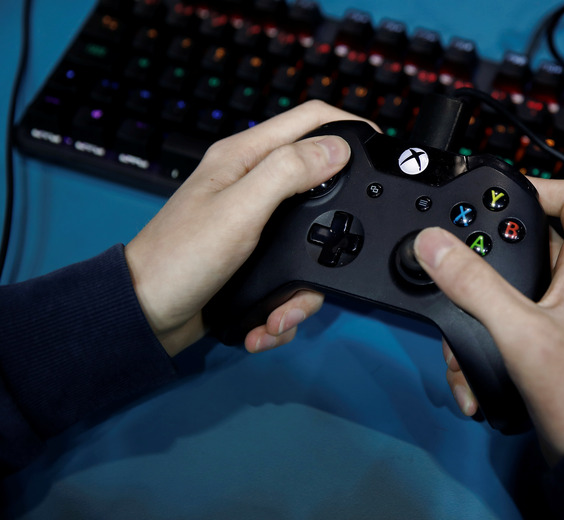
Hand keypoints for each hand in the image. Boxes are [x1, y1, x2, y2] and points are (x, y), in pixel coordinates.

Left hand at [125, 101, 370, 355]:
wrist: (146, 318)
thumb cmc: (180, 258)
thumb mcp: (240, 209)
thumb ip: (288, 172)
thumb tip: (338, 147)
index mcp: (245, 157)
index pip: (308, 119)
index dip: (348, 124)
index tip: (380, 147)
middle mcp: (254, 186)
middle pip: (320, 185)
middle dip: (334, 227)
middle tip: (344, 252)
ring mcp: (257, 225)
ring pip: (312, 243)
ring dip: (304, 290)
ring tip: (283, 314)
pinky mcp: (257, 261)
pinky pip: (293, 276)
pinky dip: (286, 306)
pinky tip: (269, 322)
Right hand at [413, 179, 563, 462]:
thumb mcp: (520, 332)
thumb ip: (474, 285)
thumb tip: (433, 242)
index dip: (543, 186)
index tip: (498, 198)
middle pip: (529, 243)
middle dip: (486, 258)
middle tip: (453, 264)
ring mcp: (558, 318)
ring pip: (507, 291)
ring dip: (474, 314)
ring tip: (457, 339)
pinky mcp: (542, 348)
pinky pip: (502, 329)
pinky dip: (480, 348)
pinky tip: (468, 377)